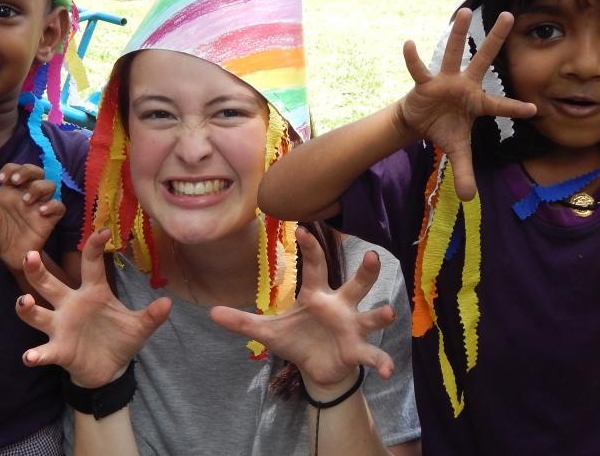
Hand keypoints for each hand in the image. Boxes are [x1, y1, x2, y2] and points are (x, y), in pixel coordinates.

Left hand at [0, 164, 65, 270]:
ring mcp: (39, 206)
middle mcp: (26, 194)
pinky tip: (41, 211)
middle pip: (36, 171)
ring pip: (50, 185)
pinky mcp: (50, 219)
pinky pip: (59, 207)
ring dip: (38, 188)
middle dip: (27, 171)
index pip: (15, 169)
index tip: (1, 179)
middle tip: (16, 181)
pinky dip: (53, 205)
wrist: (9, 257)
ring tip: (26, 200)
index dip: (10, 169)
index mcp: (10, 192)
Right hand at [16, 228, 172, 387]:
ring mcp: (60, 327)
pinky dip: (35, 355)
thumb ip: (151, 316)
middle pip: (48, 283)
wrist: (109, 370)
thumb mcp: (138, 327)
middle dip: (37, 269)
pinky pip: (43, 351)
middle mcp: (70, 305)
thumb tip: (168, 303)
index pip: (91, 265)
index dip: (94, 247)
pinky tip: (30, 357)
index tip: (102, 231)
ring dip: (27, 308)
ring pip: (37, 313)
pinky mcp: (58, 350)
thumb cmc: (119, 339)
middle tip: (30, 254)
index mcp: (93, 292)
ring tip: (24, 301)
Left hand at [209, 227, 393, 397]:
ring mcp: (352, 327)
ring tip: (388, 312)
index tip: (303, 227)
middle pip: (356, 284)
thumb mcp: (269, 331)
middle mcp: (339, 306)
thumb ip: (243, 322)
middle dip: (366, 272)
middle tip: (372, 256)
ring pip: (371, 316)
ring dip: (380, 314)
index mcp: (317, 295)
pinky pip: (372, 355)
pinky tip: (387, 371)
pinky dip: (382, 362)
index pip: (315, 266)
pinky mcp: (358, 350)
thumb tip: (211, 312)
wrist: (318, 368)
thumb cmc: (298, 340)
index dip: (310, 247)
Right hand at [399, 8, 535, 199]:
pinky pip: (419, 69)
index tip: (535, 110)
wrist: (419, 122)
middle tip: (511, 15)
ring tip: (466, 11)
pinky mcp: (425, 83)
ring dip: (458, 33)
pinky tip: (408, 43)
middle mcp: (465, 85)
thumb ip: (465, 172)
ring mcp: (445, 81)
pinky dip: (413, 58)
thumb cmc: (444, 129)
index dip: (516, 108)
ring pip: (453, 52)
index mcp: (478, 103)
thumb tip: (470, 200)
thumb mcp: (456, 152)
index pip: (501, 106)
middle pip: (484, 59)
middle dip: (497, 39)